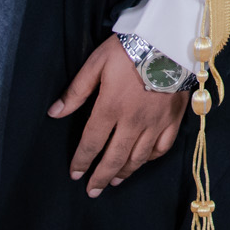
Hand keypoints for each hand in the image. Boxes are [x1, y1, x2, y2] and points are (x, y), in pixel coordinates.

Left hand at [48, 36, 189, 195]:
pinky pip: (162, 147)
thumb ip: (76, 91)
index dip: (81, 162)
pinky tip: (143, 161)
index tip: (75, 174)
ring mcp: (155, 122)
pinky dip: (151, 158)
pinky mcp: (174, 118)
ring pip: (138, 157)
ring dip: (124, 172)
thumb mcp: (97, 63)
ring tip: (115, 181)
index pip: (91, 143)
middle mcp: (133, 122)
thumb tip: (55, 113)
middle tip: (92, 191)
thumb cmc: (130, 48)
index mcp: (110, 108)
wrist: (170, 39)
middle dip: (100, 177)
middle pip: (114, 158)